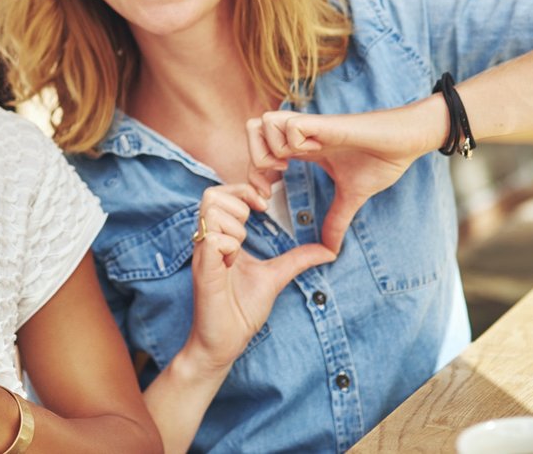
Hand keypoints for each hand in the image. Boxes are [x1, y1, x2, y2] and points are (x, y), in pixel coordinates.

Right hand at [184, 183, 334, 372]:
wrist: (225, 342)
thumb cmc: (241, 311)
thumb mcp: (276, 276)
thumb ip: (298, 259)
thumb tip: (329, 250)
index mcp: (222, 238)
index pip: (221, 194)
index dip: (242, 190)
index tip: (265, 204)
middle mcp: (209, 241)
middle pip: (211, 195)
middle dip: (238, 200)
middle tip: (254, 219)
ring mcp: (204, 254)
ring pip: (211, 211)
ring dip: (234, 224)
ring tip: (241, 247)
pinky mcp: (203, 269)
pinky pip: (214, 239)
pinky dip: (230, 246)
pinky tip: (233, 263)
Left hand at [246, 105, 439, 253]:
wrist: (406, 140)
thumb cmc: (380, 159)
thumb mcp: (351, 196)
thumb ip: (336, 219)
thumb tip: (332, 251)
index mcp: (302, 148)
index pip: (259, 152)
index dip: (254, 175)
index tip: (266, 198)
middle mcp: (300, 134)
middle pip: (251, 129)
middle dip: (253, 160)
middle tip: (271, 183)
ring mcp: (309, 126)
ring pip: (263, 122)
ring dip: (270, 148)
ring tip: (289, 166)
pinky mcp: (322, 122)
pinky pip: (288, 125)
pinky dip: (293, 142)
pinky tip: (312, 153)